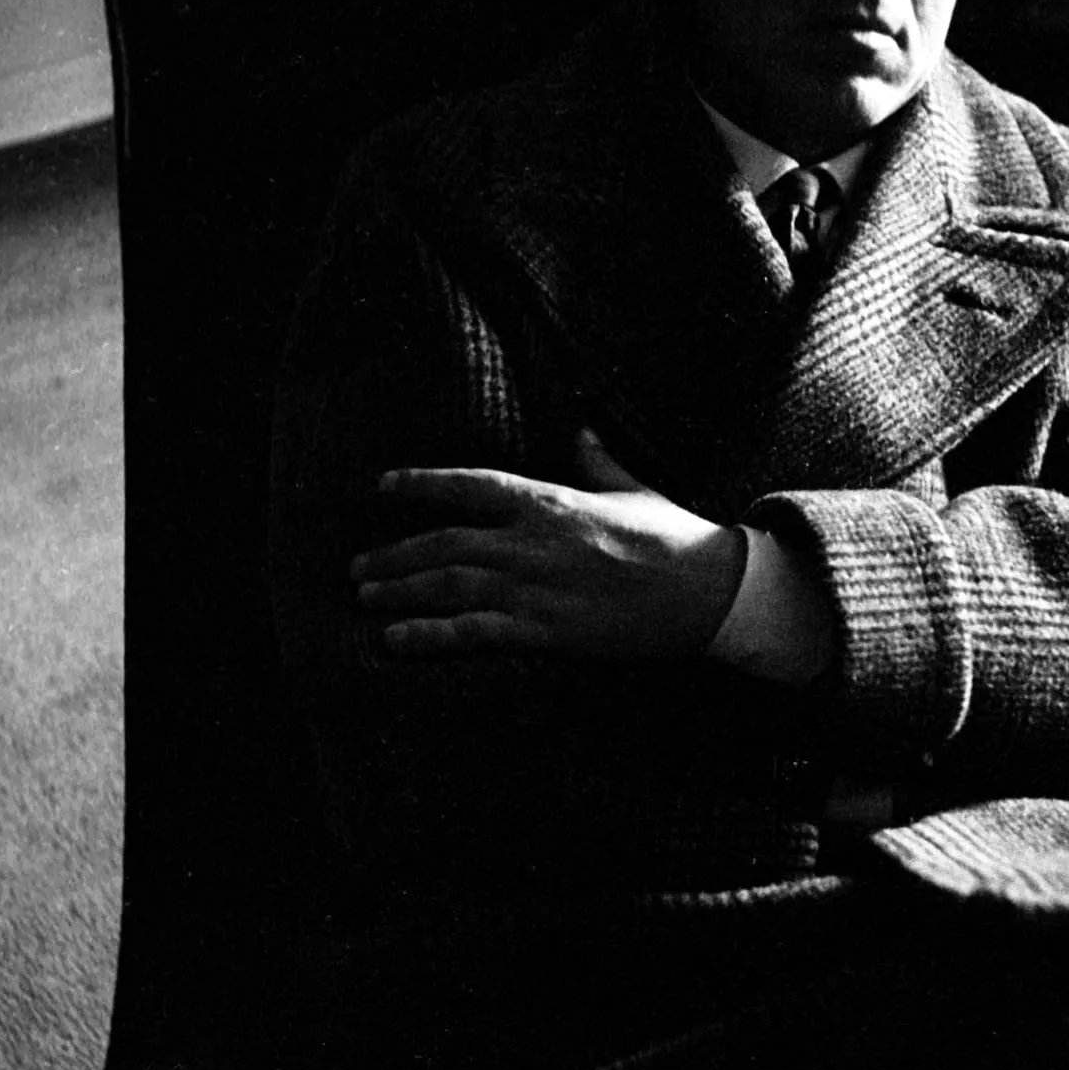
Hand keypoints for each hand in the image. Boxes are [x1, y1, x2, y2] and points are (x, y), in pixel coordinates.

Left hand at [350, 429, 746, 658]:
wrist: (709, 591)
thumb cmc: (676, 538)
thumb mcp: (635, 489)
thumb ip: (598, 462)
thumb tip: (582, 429)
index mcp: (552, 501)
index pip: (470, 484)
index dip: (421, 484)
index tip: (383, 486)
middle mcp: (534, 541)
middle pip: (444, 542)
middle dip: (395, 553)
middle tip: (358, 566)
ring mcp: (537, 586)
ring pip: (448, 584)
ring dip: (399, 589)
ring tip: (366, 596)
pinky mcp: (546, 631)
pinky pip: (472, 632)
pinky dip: (427, 635)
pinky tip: (394, 639)